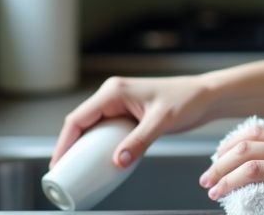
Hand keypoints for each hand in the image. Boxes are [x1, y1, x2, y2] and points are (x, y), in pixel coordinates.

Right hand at [50, 75, 215, 168]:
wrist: (205, 97)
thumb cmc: (187, 100)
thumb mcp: (161, 121)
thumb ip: (139, 141)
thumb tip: (118, 161)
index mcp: (114, 91)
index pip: (79, 118)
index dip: (64, 142)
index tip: (58, 163)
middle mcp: (113, 96)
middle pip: (81, 123)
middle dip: (69, 147)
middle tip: (63, 171)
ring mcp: (120, 105)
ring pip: (92, 128)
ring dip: (83, 147)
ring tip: (76, 169)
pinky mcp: (129, 115)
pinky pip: (105, 132)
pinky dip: (98, 146)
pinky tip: (98, 162)